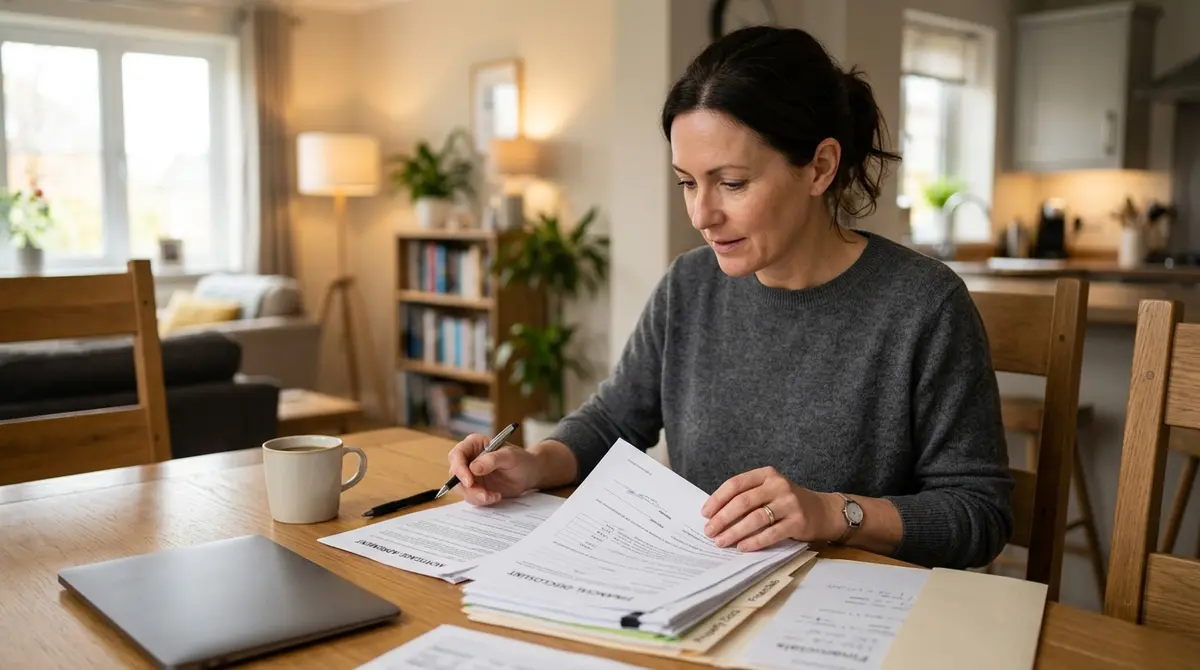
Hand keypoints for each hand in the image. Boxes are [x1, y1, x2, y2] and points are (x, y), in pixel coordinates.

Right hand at [447, 434, 542, 505]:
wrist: (528, 474)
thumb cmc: (520, 459)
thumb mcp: (510, 457)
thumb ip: (492, 460)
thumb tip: (473, 468)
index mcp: (474, 444)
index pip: (457, 455)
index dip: (459, 469)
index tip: (469, 482)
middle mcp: (468, 458)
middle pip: (455, 474)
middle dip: (467, 487)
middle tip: (484, 495)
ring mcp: (470, 474)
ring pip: (461, 488)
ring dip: (475, 496)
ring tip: (494, 496)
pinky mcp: (474, 487)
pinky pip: (470, 496)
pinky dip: (482, 500)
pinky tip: (496, 496)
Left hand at [700, 466, 841, 550]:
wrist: (822, 511)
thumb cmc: (787, 502)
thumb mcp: (769, 491)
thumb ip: (747, 497)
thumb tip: (714, 514)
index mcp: (767, 474)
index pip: (736, 484)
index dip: (717, 499)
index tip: (705, 513)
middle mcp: (779, 485)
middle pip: (743, 502)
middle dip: (722, 518)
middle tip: (709, 531)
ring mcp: (790, 503)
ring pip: (755, 519)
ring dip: (735, 532)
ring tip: (721, 542)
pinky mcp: (798, 522)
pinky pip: (771, 533)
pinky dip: (754, 542)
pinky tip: (742, 547)